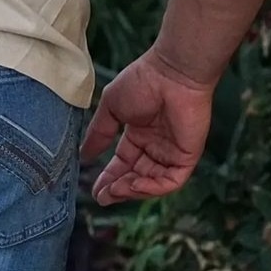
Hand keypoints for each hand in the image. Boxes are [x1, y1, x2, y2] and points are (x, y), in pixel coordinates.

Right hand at [79, 49, 214, 204]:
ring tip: (114, 191)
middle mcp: (155, 146)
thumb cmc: (141, 82)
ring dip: (132, 190)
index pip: (123, 163)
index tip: (94, 190)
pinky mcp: (187, 157)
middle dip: (118, 189)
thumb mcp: (111, 108)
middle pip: (136, 176)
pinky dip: (152, 188)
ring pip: (151, 182)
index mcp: (139, 134)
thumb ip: (99, 133)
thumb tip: (83, 155)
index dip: (109, 177)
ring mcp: (171, 152)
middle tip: (102, 197)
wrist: (171, 72)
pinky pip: (170, 181)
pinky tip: (134, 184)